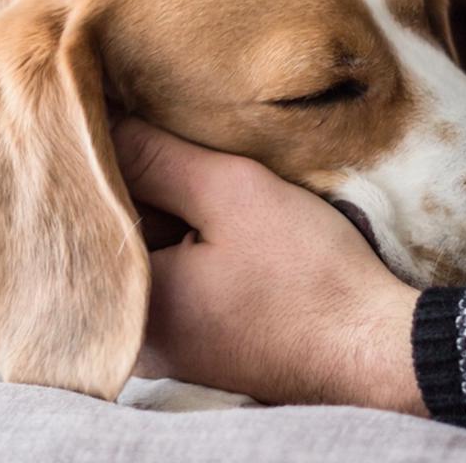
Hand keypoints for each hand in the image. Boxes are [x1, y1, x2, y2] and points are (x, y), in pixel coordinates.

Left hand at [111, 118, 426, 414]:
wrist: (377, 352)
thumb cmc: (309, 278)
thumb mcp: (231, 194)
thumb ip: (154, 156)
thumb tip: (90, 118)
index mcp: (125, 305)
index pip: (87, 209)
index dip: (106, 154)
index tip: (123, 112)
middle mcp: (131, 338)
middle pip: (113, 234)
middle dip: (137, 186)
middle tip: (167, 137)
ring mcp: (165, 349)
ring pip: (146, 254)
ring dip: (167, 213)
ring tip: (199, 173)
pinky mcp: (198, 347)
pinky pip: (173, 279)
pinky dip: (187, 245)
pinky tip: (219, 219)